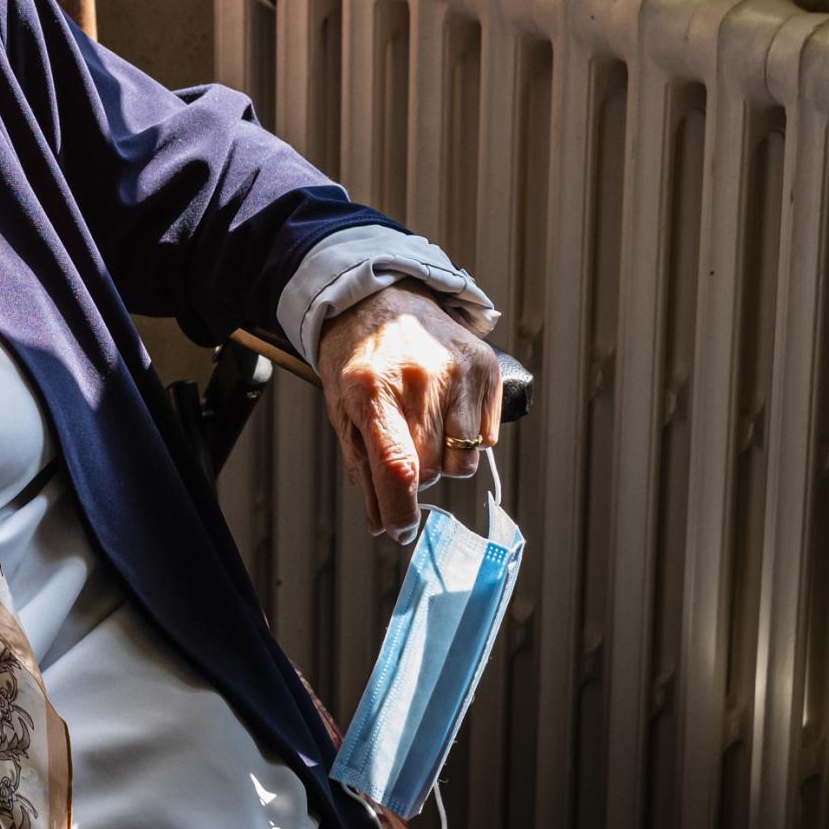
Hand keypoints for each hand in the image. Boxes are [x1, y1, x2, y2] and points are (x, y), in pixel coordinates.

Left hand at [314, 284, 502, 540]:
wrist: (381, 297)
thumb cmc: (355, 358)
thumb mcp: (341, 409)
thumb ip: (363, 468)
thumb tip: (384, 524)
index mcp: (371, 389)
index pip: (397, 467)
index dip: (401, 511)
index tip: (399, 531)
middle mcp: (419, 378)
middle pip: (431, 469)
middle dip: (415, 474)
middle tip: (401, 445)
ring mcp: (458, 371)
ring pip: (463, 460)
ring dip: (444, 459)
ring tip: (424, 425)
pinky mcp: (486, 368)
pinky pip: (487, 438)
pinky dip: (467, 437)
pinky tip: (445, 408)